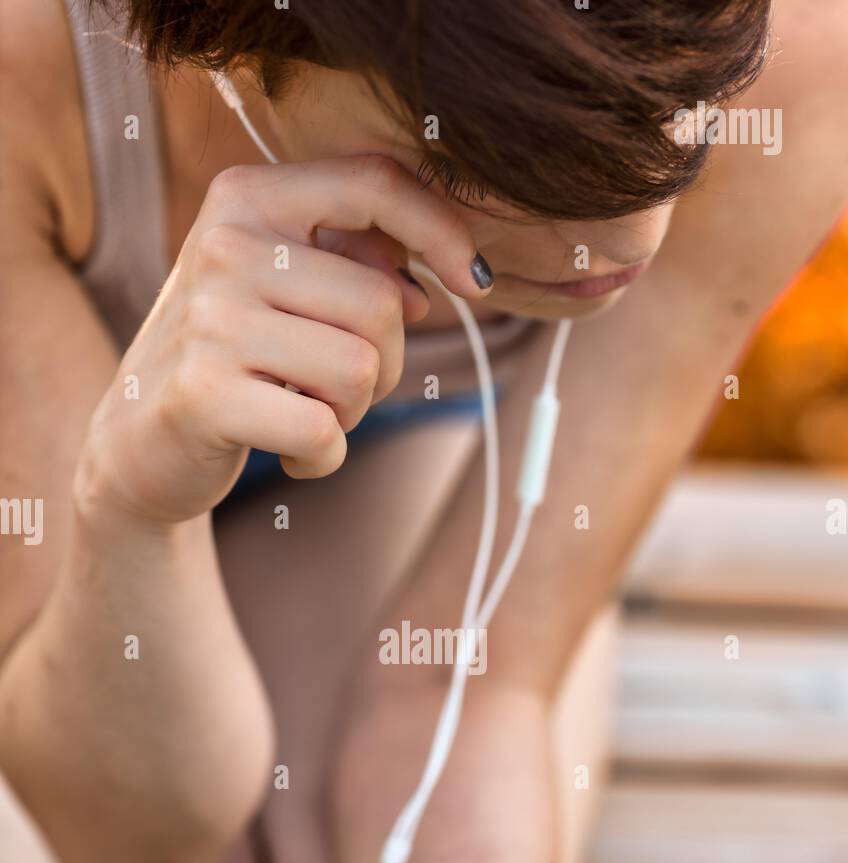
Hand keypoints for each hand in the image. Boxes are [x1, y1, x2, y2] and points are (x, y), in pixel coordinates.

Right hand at [77, 156, 491, 524]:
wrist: (138, 440)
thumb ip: (355, 267)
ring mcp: (210, 318)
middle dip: (384, 364)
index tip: (476, 283)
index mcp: (248, 197)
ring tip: (307, 415)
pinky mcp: (204, 393)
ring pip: (361, 370)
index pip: (374, 184)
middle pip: (383, 303)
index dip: (443, 230)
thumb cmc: (232, 359)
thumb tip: (435, 285)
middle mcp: (225, 245)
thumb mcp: (282, 291)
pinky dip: (324, 459)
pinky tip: (290, 456)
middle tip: (338, 390)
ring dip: (354, 414)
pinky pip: (325, 433)